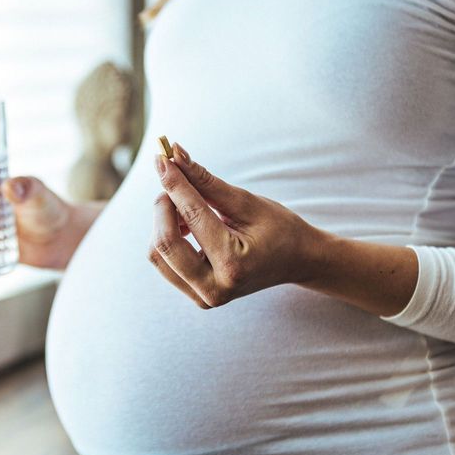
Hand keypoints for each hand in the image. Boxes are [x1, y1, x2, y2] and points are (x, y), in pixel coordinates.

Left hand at [148, 143, 331, 309]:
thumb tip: (175, 155)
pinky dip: (168, 237)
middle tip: (176, 182)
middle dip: (164, 206)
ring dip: (163, 223)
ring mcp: (204, 298)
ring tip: (187, 208)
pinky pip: (164, 263)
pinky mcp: (196, 297)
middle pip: (164, 243)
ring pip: (157, 254)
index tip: (162, 158)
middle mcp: (215, 289)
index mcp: (233, 265)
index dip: (174, 183)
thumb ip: (206, 181)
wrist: (296, 261)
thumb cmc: (278, 228)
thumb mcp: (246, 202)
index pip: (192, 217)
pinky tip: (188, 226)